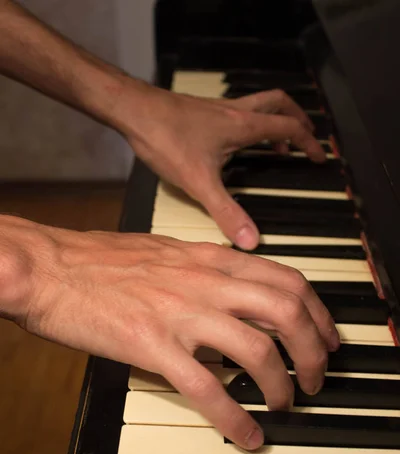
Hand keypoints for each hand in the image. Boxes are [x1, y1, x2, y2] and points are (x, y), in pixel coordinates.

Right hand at [2, 218, 338, 449]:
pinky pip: (208, 389)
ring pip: (257, 352)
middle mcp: (205, 283)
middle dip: (313, 352)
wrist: (51, 268)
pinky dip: (235, 418)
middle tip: (314, 378)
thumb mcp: (167, 252)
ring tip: (283, 405)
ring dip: (281, 386)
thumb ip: (206, 270)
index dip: (318, 313)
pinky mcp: (153, 346)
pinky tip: (246, 434)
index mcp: (209, 259)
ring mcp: (181, 314)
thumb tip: (235, 290)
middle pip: (287, 313)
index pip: (288, 280)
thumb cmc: (101, 261)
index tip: (327, 337)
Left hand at [120, 83, 325, 250]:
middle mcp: (234, 112)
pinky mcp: (201, 111)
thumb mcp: (199, 182)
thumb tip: (250, 239)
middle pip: (279, 104)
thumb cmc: (164, 136)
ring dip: (273, 120)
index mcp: (243, 126)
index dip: (308, 143)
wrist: (133, 110)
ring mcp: (217, 109)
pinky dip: (248, 124)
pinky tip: (233, 144)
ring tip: (276, 143)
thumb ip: (226, 212)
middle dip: (297, 120)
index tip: (319, 156)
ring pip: (258, 105)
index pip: (289, 128)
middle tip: (305, 138)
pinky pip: (236, 112)